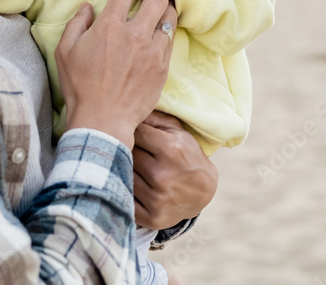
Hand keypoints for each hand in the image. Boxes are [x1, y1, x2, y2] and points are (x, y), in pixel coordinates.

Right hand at [55, 0, 175, 149]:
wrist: (103, 120)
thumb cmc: (81, 86)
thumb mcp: (65, 51)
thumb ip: (77, 23)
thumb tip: (88, 6)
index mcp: (110, 26)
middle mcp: (135, 34)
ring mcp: (153, 50)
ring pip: (170, 16)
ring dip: (164, 11)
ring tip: (157, 14)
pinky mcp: (163, 66)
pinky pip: (171, 40)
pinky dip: (165, 34)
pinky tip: (157, 38)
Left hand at [133, 112, 217, 229]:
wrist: (203, 192)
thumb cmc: (186, 155)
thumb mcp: (177, 132)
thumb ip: (153, 119)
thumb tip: (126, 107)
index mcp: (170, 150)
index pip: (135, 133)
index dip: (130, 130)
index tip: (127, 128)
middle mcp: (163, 175)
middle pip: (126, 154)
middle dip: (124, 148)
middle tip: (122, 145)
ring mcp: (156, 198)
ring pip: (123, 175)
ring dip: (122, 169)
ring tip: (128, 164)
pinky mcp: (151, 217)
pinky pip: (124, 199)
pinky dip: (123, 190)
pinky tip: (128, 183)